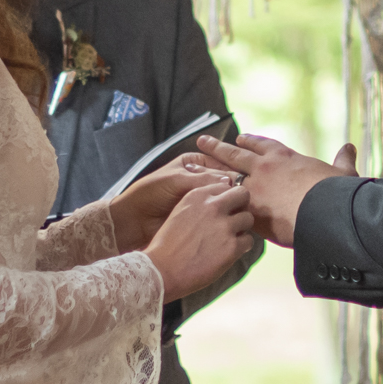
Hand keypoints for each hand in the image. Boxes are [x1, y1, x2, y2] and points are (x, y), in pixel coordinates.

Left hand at [108, 157, 239, 251]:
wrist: (133, 220)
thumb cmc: (150, 194)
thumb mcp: (177, 181)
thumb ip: (204, 180)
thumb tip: (231, 181)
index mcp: (193, 163)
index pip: (220, 164)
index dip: (233, 171)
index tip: (247, 179)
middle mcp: (199, 179)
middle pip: (224, 182)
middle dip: (234, 189)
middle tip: (249, 197)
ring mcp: (200, 198)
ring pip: (222, 199)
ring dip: (231, 205)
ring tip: (244, 209)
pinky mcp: (199, 216)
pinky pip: (216, 214)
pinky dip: (224, 217)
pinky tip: (234, 220)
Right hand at [143, 182, 254, 301]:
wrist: (162, 271)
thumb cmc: (167, 245)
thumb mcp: (180, 213)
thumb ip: (200, 205)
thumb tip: (221, 203)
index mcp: (197, 195)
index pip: (226, 186)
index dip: (227, 198)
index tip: (223, 210)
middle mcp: (213, 206)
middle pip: (243, 195)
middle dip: (241, 206)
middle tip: (234, 220)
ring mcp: (224, 226)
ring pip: (248, 218)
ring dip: (242, 228)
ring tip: (230, 239)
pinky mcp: (231, 247)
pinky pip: (249, 241)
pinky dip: (242, 247)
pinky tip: (229, 252)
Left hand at [194, 134, 357, 247]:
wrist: (326, 212)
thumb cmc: (336, 193)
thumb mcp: (342, 173)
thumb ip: (343, 161)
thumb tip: (350, 147)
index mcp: (287, 158)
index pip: (265, 146)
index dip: (252, 142)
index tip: (241, 137)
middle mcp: (266, 168)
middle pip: (236, 154)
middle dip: (218, 148)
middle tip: (202, 141)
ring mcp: (255, 188)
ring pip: (224, 174)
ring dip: (206, 169)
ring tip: (191, 163)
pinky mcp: (249, 209)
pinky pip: (225, 201)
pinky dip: (211, 198)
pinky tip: (197, 198)